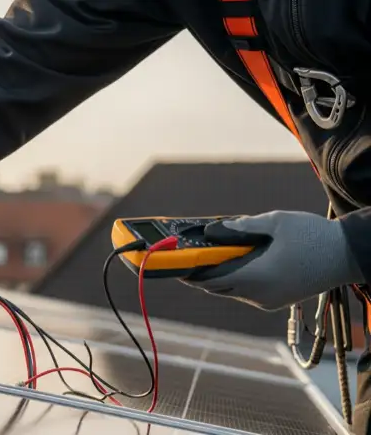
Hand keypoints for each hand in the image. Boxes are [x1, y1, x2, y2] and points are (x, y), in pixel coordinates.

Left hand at [181, 210, 363, 310]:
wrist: (347, 256)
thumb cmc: (313, 236)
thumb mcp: (275, 222)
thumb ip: (241, 226)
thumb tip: (213, 229)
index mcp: (256, 276)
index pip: (211, 279)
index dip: (191, 272)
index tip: (177, 264)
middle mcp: (259, 295)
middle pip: (218, 288)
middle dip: (202, 274)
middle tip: (190, 259)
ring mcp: (267, 301)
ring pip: (231, 291)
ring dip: (219, 277)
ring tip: (210, 258)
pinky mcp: (275, 302)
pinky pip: (246, 293)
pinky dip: (235, 280)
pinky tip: (235, 263)